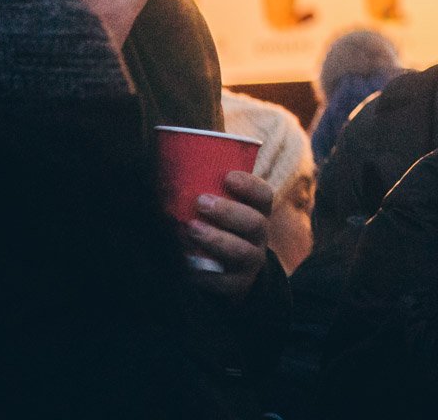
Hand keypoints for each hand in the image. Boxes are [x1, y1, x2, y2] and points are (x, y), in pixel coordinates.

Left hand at [185, 171, 273, 300]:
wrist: (225, 273)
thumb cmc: (213, 226)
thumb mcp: (216, 206)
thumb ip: (202, 181)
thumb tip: (173, 150)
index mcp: (256, 212)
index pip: (264, 196)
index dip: (250, 185)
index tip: (227, 176)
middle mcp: (259, 237)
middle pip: (255, 222)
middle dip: (228, 211)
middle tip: (200, 201)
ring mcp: (250, 262)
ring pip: (242, 251)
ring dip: (217, 239)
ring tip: (191, 229)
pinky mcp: (237, 286)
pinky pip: (225, 283)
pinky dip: (205, 274)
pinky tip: (185, 263)